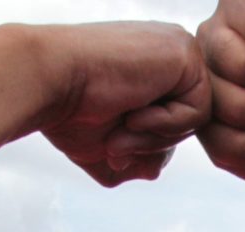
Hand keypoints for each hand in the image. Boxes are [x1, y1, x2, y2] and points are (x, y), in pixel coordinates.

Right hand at [0, 22, 209, 186]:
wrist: (46, 82)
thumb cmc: (66, 113)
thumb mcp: (106, 146)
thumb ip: (136, 159)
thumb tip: (155, 169)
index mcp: (150, 67)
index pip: (172, 122)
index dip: (144, 144)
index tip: (110, 146)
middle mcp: (166, 52)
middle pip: (188, 123)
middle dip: (151, 144)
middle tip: (115, 143)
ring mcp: (179, 48)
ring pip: (196, 121)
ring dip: (155, 138)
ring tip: (122, 126)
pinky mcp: (185, 52)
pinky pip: (199, 111)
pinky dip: (165, 123)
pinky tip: (133, 109)